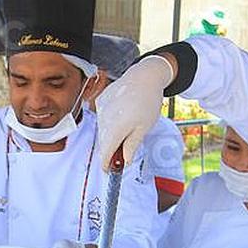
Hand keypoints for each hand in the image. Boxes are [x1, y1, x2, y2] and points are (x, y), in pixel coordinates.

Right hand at [95, 55, 174, 169]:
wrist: (144, 77)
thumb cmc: (147, 102)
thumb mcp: (143, 128)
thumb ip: (131, 146)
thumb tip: (124, 161)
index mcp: (115, 130)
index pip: (104, 154)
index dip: (106, 165)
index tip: (109, 170)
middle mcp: (103, 121)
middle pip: (103, 143)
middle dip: (111, 150)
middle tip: (123, 152)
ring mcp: (100, 110)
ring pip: (102, 131)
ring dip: (111, 136)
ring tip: (127, 127)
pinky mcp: (100, 101)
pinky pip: (102, 119)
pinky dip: (109, 123)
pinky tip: (122, 115)